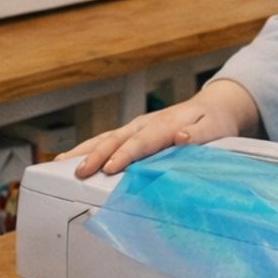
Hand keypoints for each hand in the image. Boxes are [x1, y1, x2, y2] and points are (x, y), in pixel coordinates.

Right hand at [58, 79, 260, 178]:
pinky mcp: (132, 132)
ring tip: (62, 164)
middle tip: (79, 171)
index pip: (142, 142)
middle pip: (116, 139)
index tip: (111, 168)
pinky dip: (88, 149)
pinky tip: (71, 159)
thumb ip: (200, 134)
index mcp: (165, 124)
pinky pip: (106, 140)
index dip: (125, 155)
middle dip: (96, 155)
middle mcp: (146, 124)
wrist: (213, 106)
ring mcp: (136, 127)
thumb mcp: (216, 128)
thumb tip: (181, 137)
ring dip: (84, 151)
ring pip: (105, 138)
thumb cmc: (214, 121)